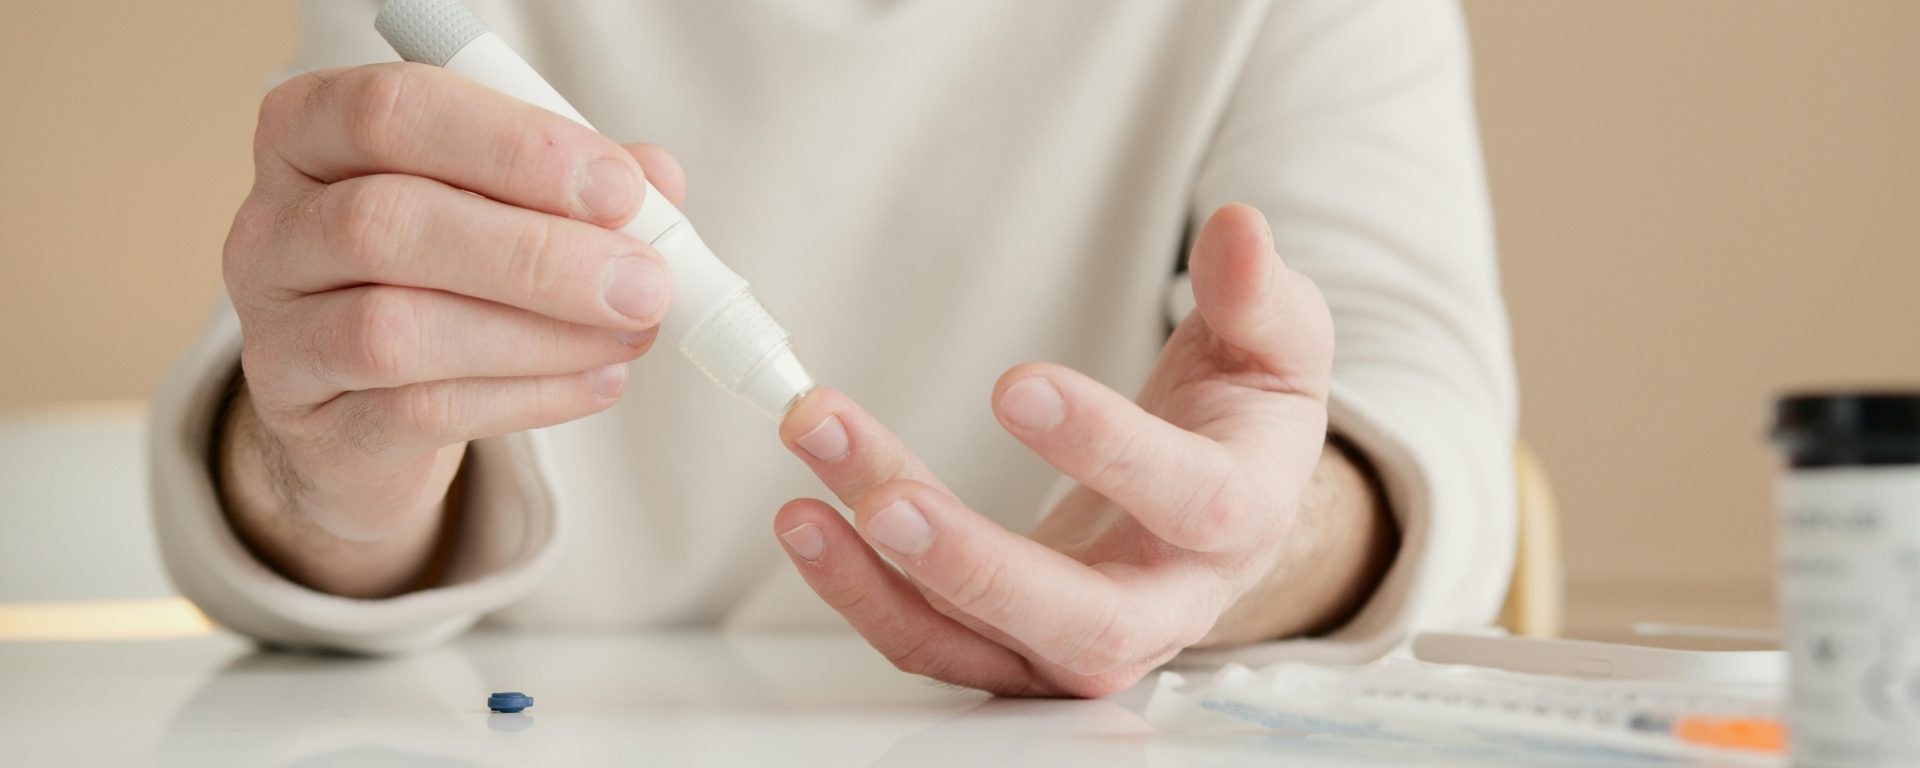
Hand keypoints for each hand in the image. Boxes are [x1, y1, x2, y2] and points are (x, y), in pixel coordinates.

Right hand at [218, 63, 686, 595]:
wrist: (360, 408)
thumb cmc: (439, 272)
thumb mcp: (496, 204)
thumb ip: (572, 182)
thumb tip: (657, 178)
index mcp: (309, 133)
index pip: (392, 111)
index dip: (515, 146)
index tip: (621, 188)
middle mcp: (272, 227)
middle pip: (387, 222)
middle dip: (537, 253)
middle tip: (644, 281)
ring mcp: (277, 334)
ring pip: (395, 329)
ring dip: (540, 334)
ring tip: (633, 333)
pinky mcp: (311, 426)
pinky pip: (419, 412)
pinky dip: (529, 396)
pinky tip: (600, 381)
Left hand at [773, 204, 1377, 696]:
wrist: (1225, 516)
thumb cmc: (1244, 423)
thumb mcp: (1276, 350)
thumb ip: (1257, 295)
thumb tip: (1237, 225)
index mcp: (1238, 522)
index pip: (1187, 500)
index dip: (1105, 446)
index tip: (1015, 382)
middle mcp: (1164, 606)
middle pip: (1079, 621)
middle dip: (974, 564)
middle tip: (886, 503)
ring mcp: (1082, 644)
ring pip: (981, 640)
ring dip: (883, 582)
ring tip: (803, 506)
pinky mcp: (1015, 651)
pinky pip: (933, 643)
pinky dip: (863, 594)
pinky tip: (807, 521)